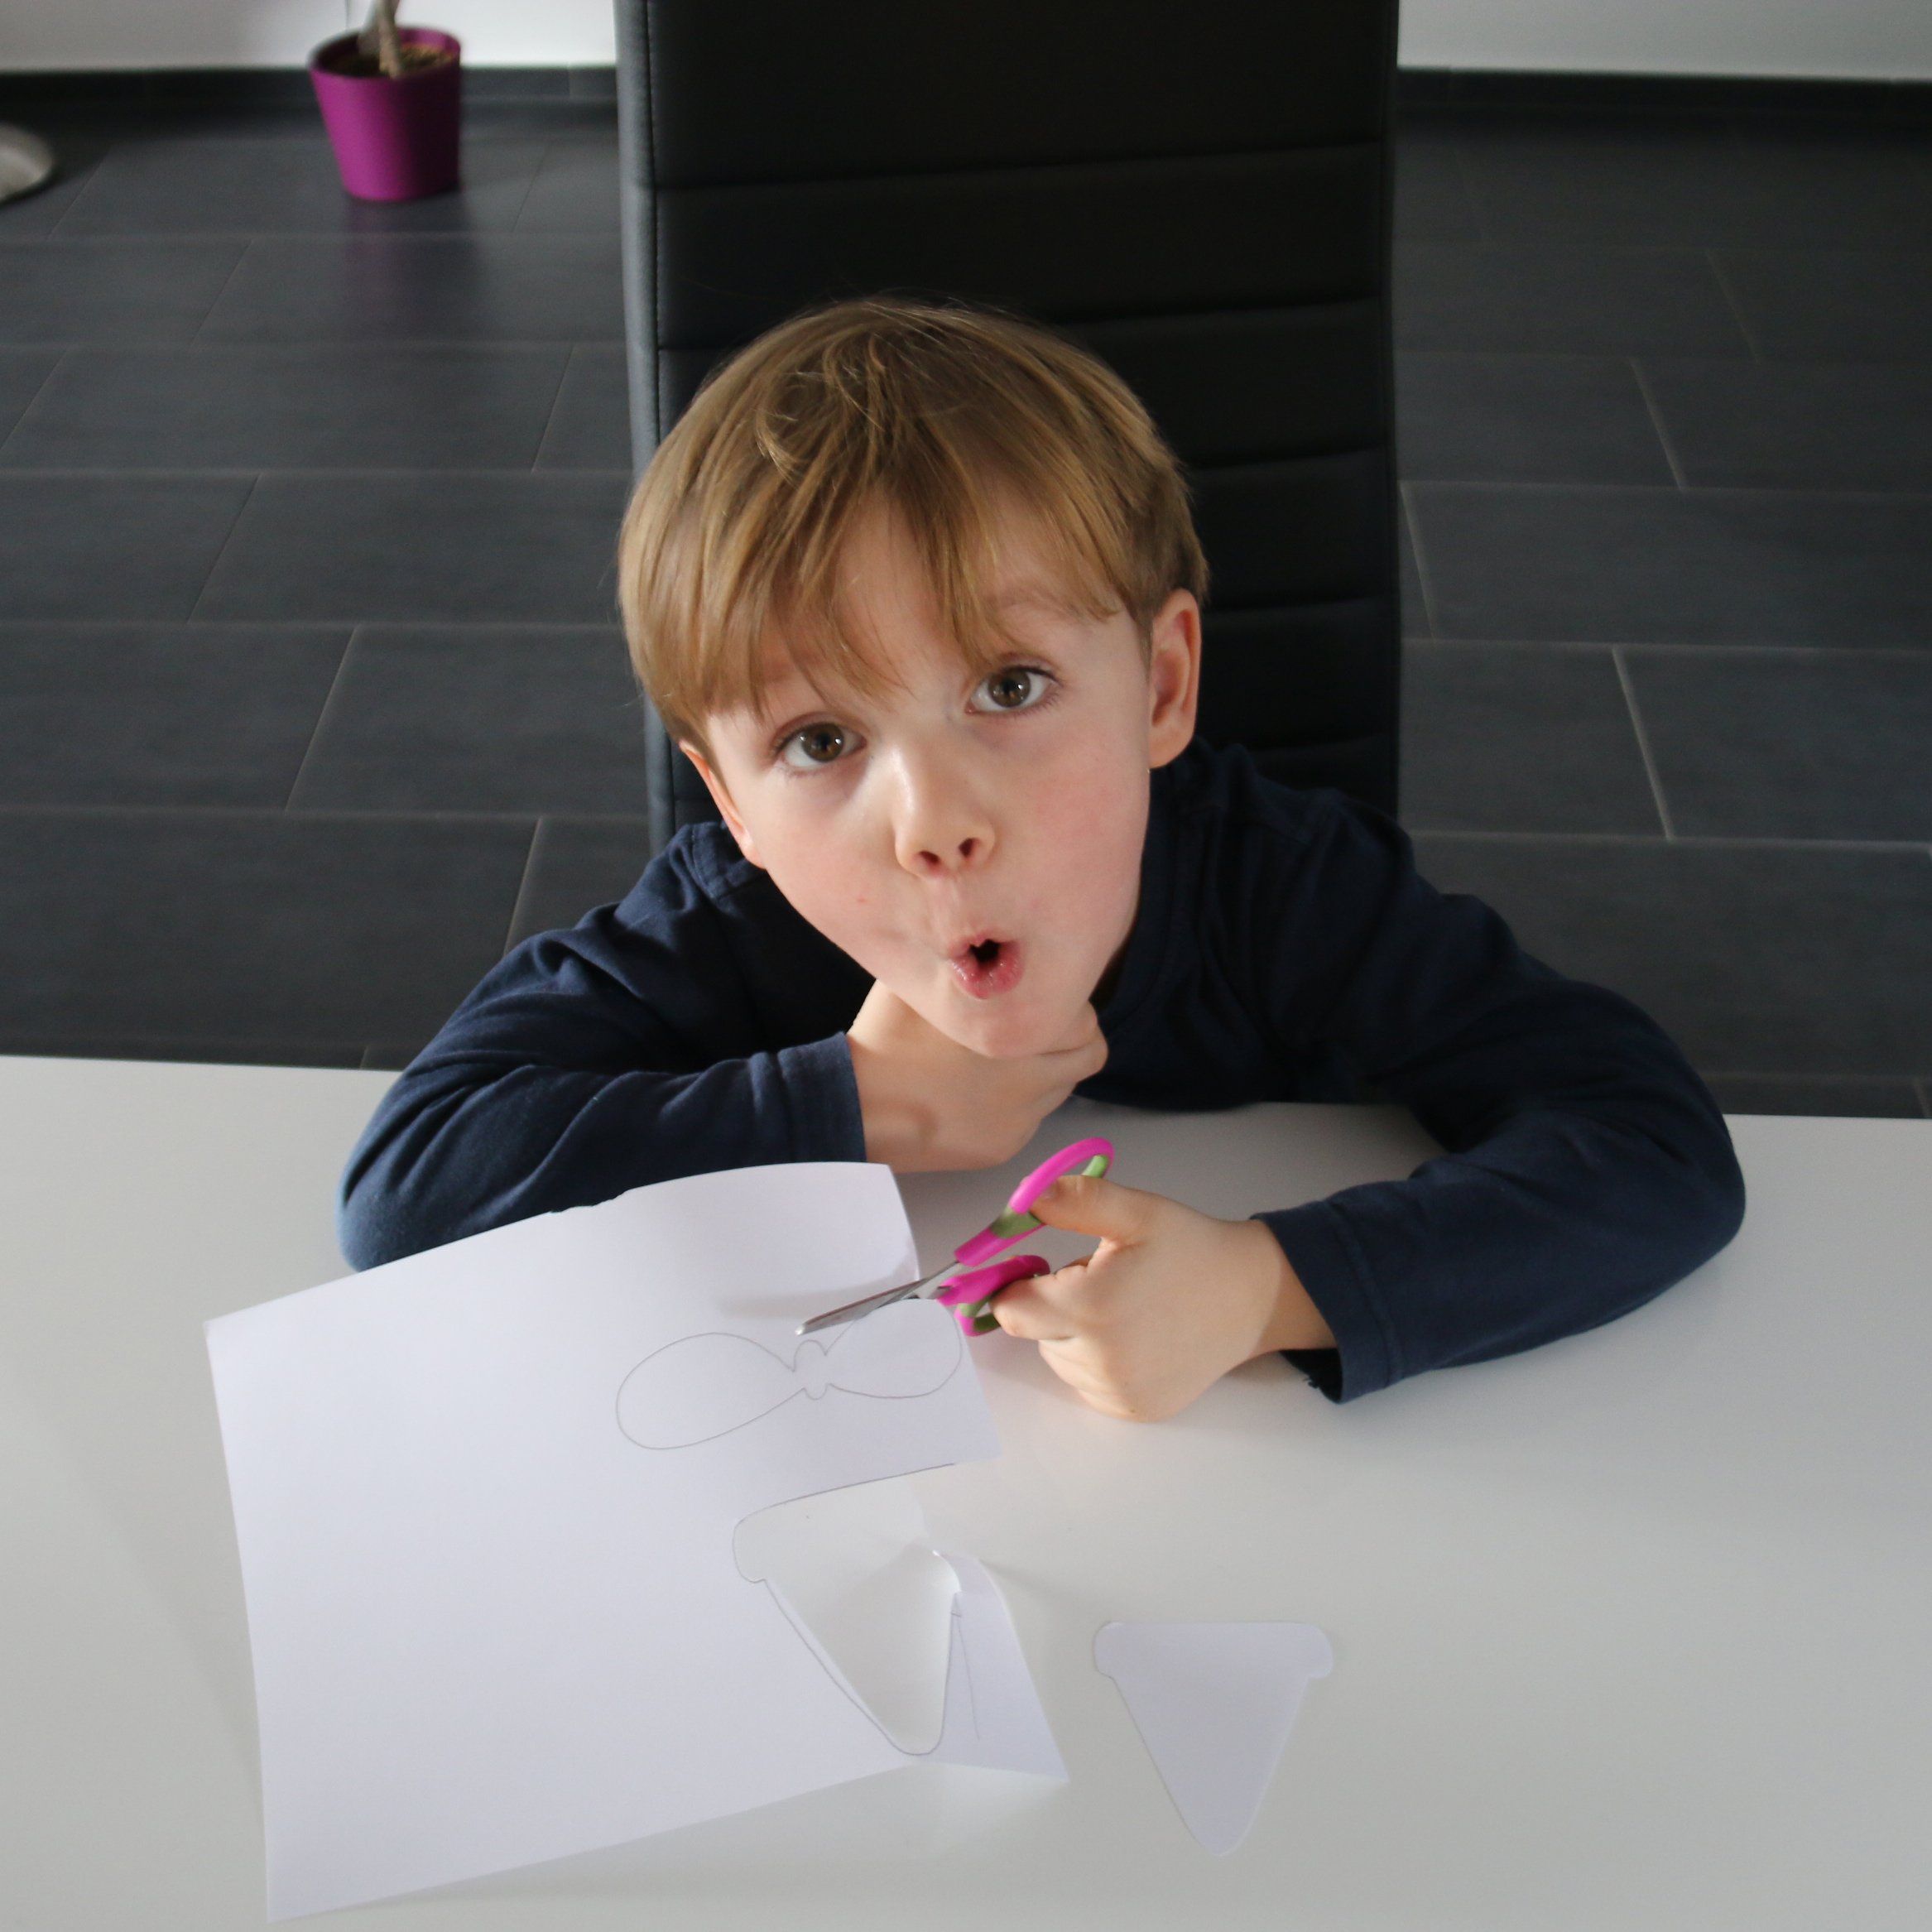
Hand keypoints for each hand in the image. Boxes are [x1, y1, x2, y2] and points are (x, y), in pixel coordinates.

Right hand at [845, 980, 1107, 1171]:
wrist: (858, 1107)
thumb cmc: (887, 1037)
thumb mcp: (924, 981)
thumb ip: (965, 962)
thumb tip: (990, 939)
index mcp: (1018, 1032)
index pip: (1084, 1018)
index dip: (1066, 1004)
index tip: (1041, 999)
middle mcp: (1031, 1078)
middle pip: (1089, 1055)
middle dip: (1070, 1039)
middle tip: (1038, 1028)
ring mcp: (1021, 1118)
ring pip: (1063, 1088)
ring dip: (1048, 1071)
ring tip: (1005, 1059)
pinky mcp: (1006, 1147)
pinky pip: (1032, 1119)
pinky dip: (1019, 1103)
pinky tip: (980, 1091)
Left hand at [988, 1171, 1334, 1420]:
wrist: (1252, 1297)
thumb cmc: (1191, 1249)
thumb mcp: (1137, 1212)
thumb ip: (1076, 1200)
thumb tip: (1025, 1196)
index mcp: (1093, 1307)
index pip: (1011, 1310)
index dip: (1016, 1285)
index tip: (1039, 1268)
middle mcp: (1101, 1360)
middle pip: (1033, 1335)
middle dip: (1052, 1305)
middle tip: (1102, 1280)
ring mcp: (1118, 1392)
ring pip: (1059, 1359)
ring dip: (1073, 1335)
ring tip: (1123, 1308)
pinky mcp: (1134, 1410)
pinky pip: (1086, 1384)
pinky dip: (1096, 1361)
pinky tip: (1134, 1338)